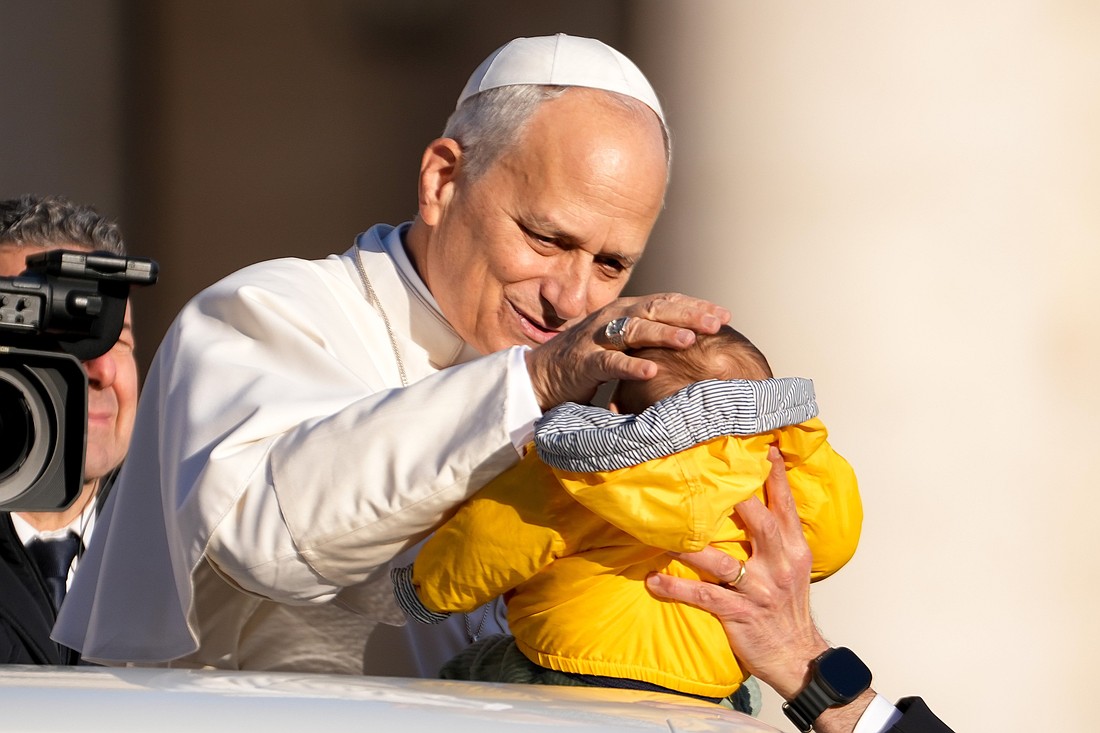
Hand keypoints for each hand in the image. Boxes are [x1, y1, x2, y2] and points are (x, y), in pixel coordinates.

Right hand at [524, 293, 729, 409]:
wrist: (542, 373)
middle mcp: (613, 318)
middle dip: (687, 315)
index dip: (695, 306)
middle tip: (717, 322)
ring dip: (662, 334)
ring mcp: (596, 338)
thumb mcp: (623, 342)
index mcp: (626, 311)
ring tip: (688, 340)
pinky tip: (651, 370)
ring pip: (634, 331)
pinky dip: (631, 366)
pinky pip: (610, 362)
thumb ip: (650, 337)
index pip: (666, 302)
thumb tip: (693, 339)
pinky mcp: (584, 362)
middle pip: (655, 310)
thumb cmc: (590, 359)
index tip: (725, 314)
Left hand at [645, 447, 827, 698]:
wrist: (799, 658)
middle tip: (707, 478)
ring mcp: (760, 591)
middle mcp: (781, 565)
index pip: (785, 505)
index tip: (762, 447)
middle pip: (761, 523)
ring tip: (664, 534)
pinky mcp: (740, 614)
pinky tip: (654, 581)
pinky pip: (703, 597)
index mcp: (795, 549)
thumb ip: (778, 536)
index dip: (775, 475)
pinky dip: (676, 589)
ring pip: (723, 562)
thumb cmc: (788, 609)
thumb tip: (752, 501)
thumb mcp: (793, 567)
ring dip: (691, 548)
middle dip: (737, 500)